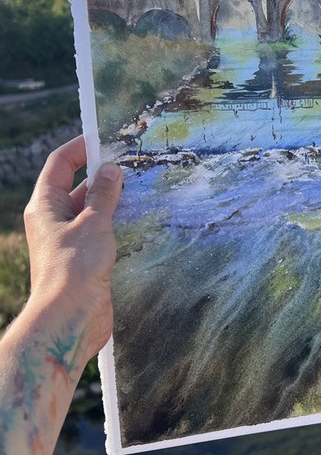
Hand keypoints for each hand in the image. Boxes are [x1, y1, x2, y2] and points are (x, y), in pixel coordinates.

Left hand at [23, 136, 122, 362]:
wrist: (69, 319)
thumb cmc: (74, 268)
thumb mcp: (93, 223)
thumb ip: (104, 195)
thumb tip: (111, 169)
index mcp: (45, 206)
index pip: (60, 164)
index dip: (80, 147)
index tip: (104, 135)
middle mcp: (54, 221)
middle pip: (77, 186)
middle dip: (102, 174)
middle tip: (132, 162)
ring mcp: (69, 241)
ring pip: (92, 211)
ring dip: (113, 200)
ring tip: (142, 187)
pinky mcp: (85, 260)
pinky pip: (101, 232)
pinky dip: (117, 223)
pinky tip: (140, 219)